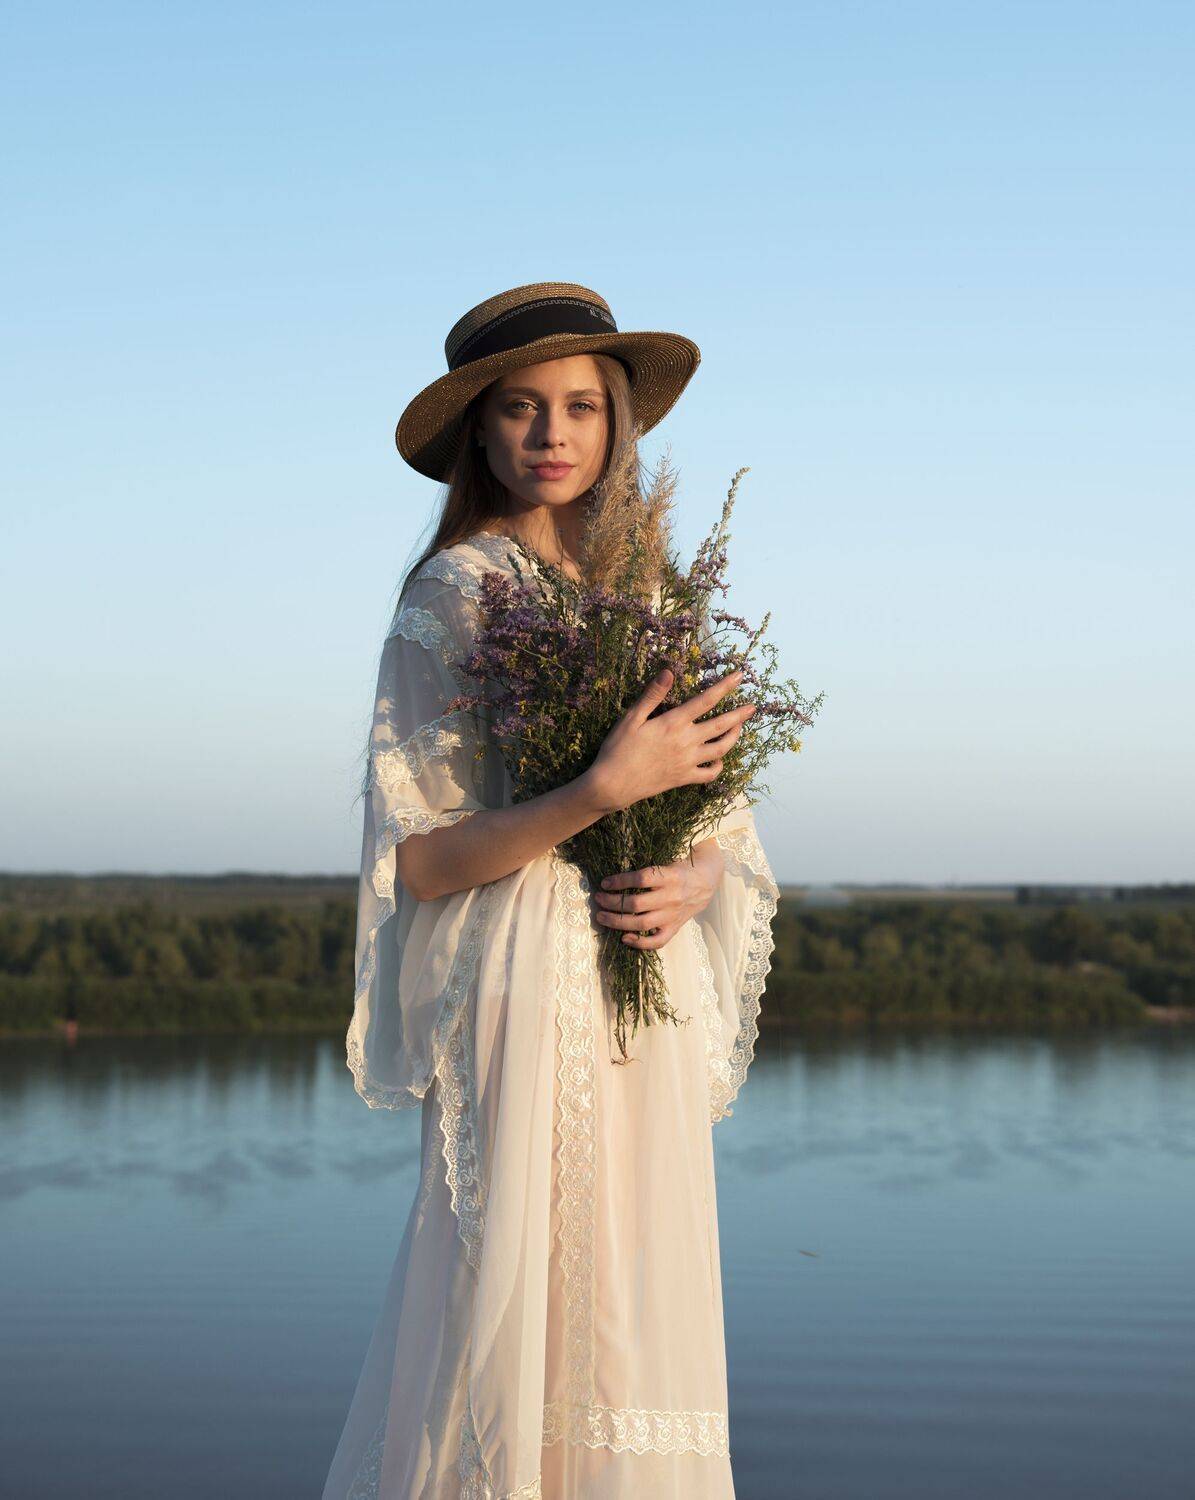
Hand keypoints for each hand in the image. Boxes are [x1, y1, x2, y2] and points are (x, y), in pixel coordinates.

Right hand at [584, 667, 757, 815]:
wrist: (612, 785)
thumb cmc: (618, 749)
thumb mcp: (631, 718)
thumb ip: (652, 695)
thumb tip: (668, 672)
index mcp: (673, 723)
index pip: (706, 700)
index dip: (725, 687)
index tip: (740, 676)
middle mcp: (686, 741)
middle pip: (721, 725)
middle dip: (740, 715)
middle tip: (753, 707)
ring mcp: (687, 762)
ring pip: (721, 749)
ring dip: (733, 737)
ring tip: (740, 728)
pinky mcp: (684, 778)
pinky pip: (709, 773)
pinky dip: (718, 766)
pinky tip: (719, 759)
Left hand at [592, 839, 725, 950]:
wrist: (705, 883)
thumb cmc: (679, 869)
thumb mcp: (666, 862)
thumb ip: (647, 868)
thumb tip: (616, 872)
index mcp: (670, 876)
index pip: (641, 879)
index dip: (620, 881)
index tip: (605, 882)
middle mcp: (671, 897)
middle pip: (637, 904)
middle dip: (612, 902)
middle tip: (598, 898)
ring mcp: (673, 915)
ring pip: (642, 923)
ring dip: (617, 922)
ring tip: (601, 916)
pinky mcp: (674, 928)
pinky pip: (657, 941)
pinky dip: (640, 943)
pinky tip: (624, 937)